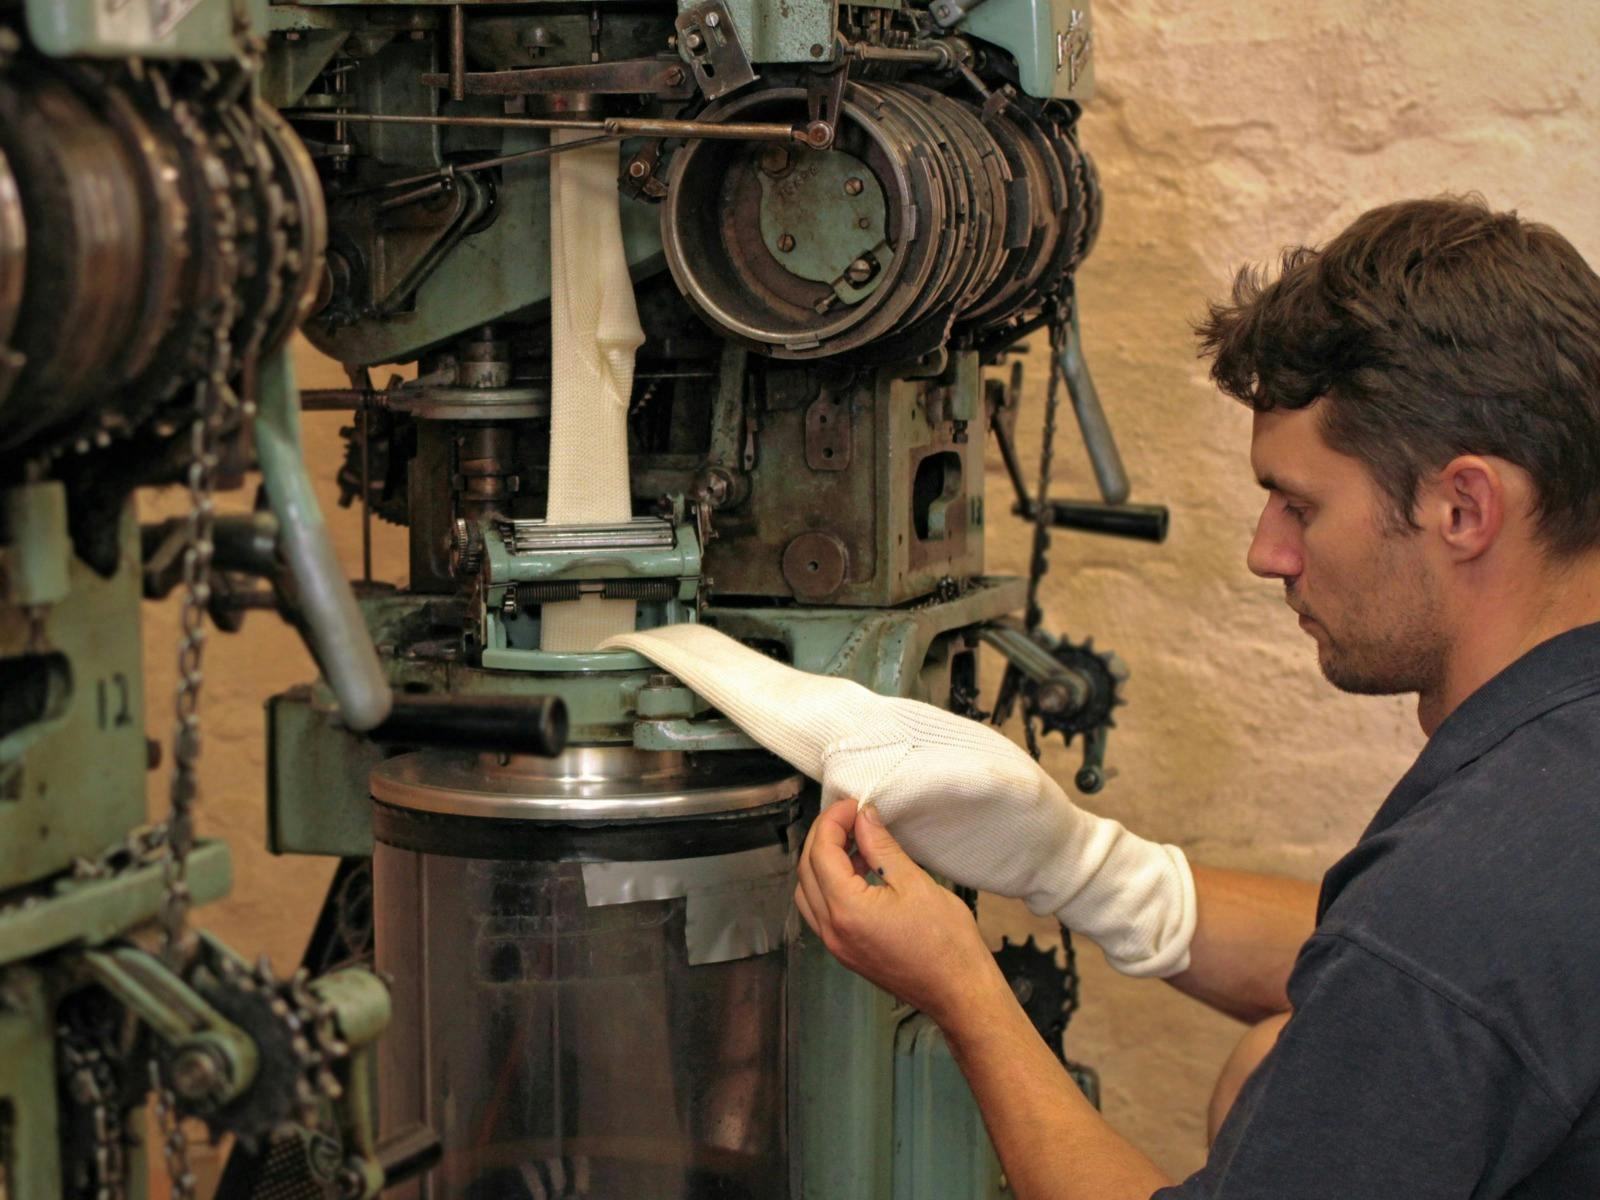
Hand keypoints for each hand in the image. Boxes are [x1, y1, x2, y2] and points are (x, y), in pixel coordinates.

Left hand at [794, 800, 1008, 1027]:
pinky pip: (821, 910)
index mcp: (847, 910)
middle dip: (824, 837)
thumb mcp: (915, 882)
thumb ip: (882, 847)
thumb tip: (864, 817)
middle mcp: (832, 929)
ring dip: (822, 861)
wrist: (959, 992)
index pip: (821, 852)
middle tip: (850, 816)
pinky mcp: (845, 952)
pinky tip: (857, 871)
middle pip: (807, 869)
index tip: (852, 804)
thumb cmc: (946, 942)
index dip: (833, 821)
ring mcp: (836, 944)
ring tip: (854, 842)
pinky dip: (829, 885)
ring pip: (808, 891)